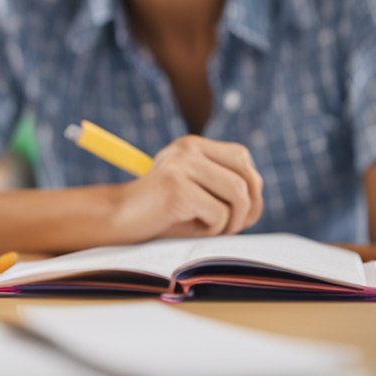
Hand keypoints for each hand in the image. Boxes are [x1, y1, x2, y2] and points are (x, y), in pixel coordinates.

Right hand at [115, 136, 263, 240]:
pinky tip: (190, 229)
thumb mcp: (194, 192)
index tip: (241, 212)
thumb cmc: (160, 213)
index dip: (251, 187)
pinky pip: (218, 214)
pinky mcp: (176, 188)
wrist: (117, 219)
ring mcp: (181, 166)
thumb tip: (257, 201)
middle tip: (232, 227)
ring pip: (237, 194)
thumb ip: (223, 187)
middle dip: (249, 206)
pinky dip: (212, 230)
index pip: (242, 157)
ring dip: (232, 221)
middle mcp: (187, 148)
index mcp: (192, 144)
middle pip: (245, 174)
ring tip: (212, 230)